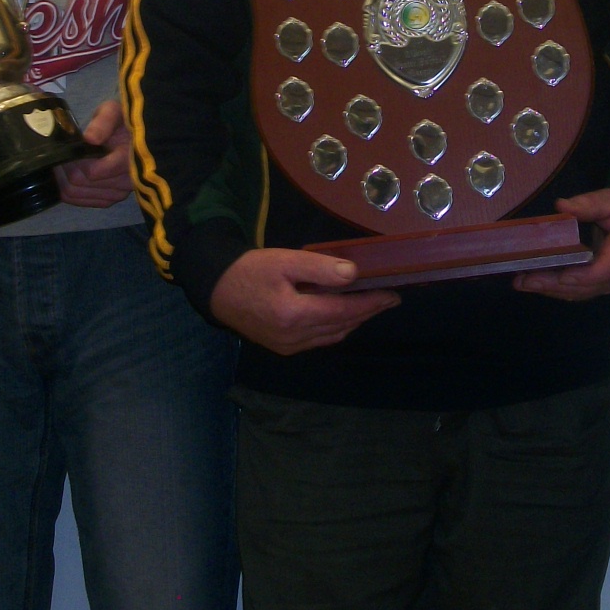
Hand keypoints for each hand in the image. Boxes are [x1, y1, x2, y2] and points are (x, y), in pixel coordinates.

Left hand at [60, 99, 132, 207]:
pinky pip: (84, 202)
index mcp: (130, 158)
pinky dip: (71, 191)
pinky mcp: (113, 198)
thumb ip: (104, 123)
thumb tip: (90, 139)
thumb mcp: (114, 111)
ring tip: (62, 163)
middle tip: (59, 154)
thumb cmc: (123, 120)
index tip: (66, 148)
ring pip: (78, 195)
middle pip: (82, 184)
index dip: (73, 161)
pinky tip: (68, 177)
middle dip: (65, 169)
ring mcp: (120, 193)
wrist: (137, 134)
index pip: (92, 172)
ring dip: (64, 179)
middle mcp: (128, 181)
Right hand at [209, 249, 397, 354]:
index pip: (345, 311)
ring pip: (332, 336)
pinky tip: (344, 317)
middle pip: (342, 326)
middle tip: (387, 299)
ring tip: (371, 306)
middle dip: (367, 313)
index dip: (371, 304)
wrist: (216, 290)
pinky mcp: (282, 348)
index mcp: (295, 314)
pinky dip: (336, 329)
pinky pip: (319, 341)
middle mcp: (294, 337)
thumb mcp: (285, 261)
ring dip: (354, 322)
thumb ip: (320, 268)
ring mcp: (288, 346)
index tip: (392, 295)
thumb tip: (353, 275)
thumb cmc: (250, 270)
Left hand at [514, 187, 609, 300]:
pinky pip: (579, 290)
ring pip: (580, 293)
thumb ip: (589, 204)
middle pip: (586, 287)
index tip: (553, 274)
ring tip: (522, 282)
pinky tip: (536, 283)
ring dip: (550, 290)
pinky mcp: (601, 282)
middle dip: (552, 285)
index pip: (602, 272)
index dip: (578, 276)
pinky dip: (557, 289)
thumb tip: (561, 207)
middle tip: (522, 280)